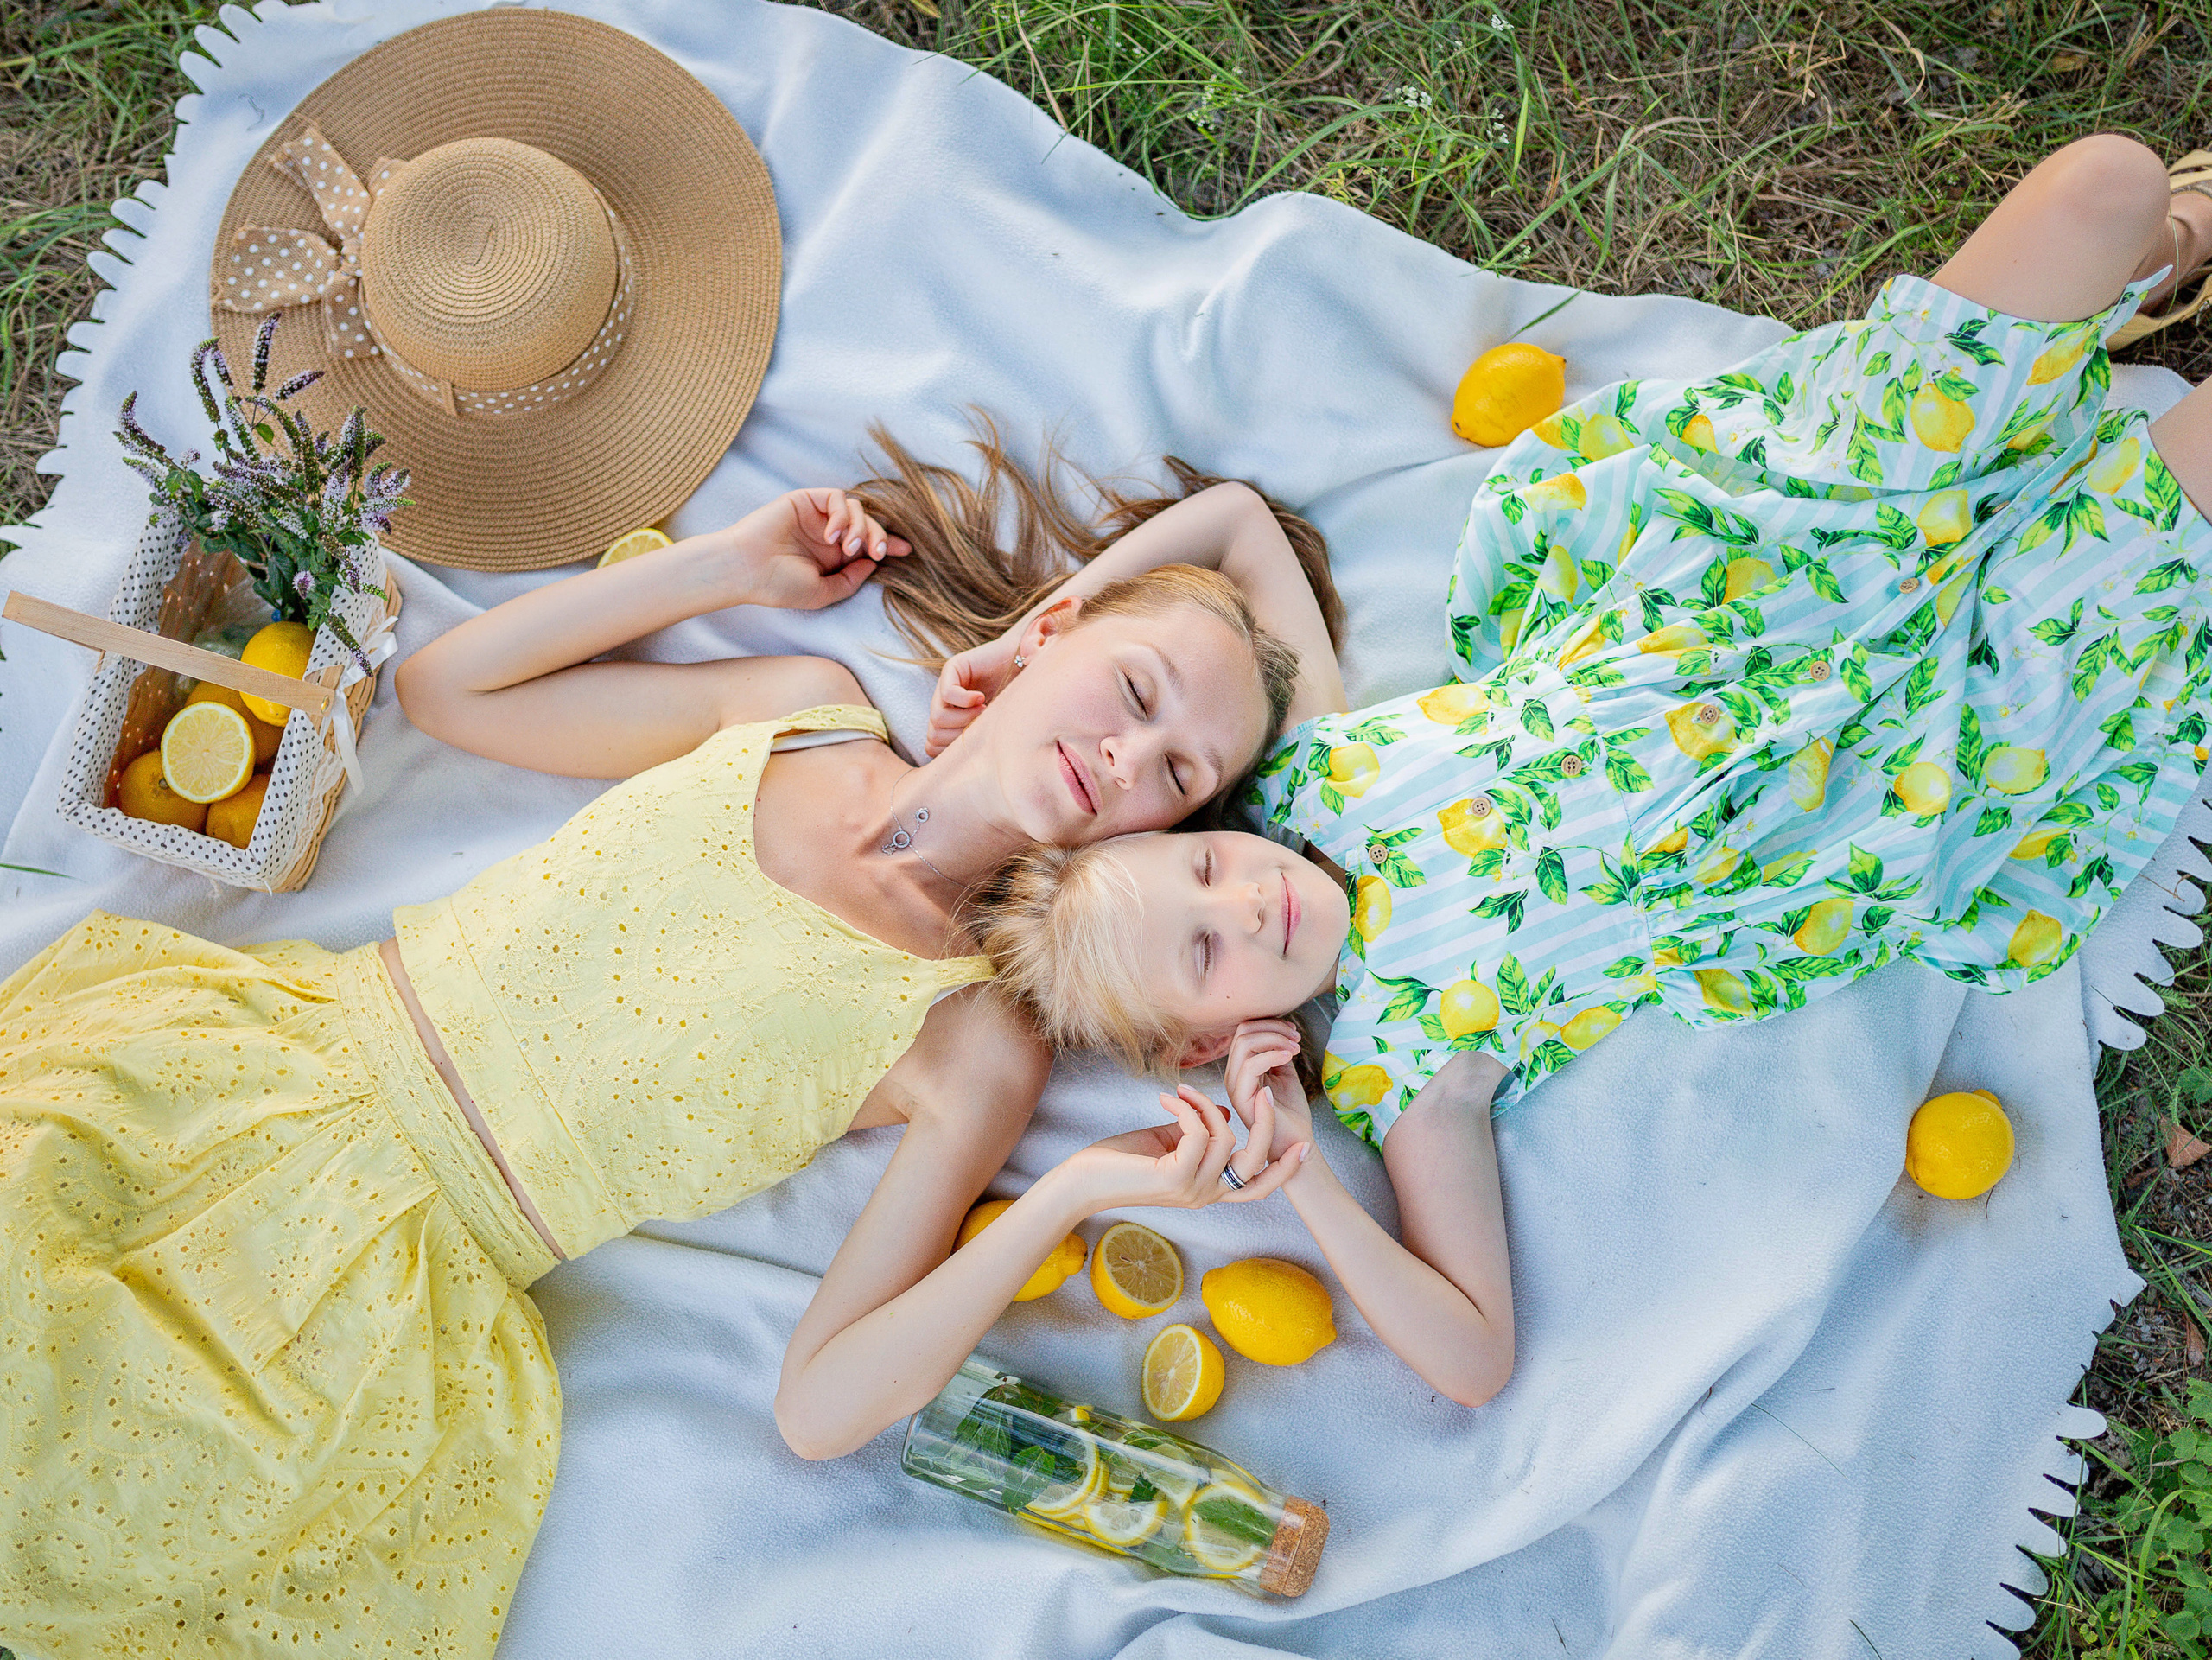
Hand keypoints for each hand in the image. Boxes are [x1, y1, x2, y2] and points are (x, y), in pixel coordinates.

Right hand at [722, 488, 910, 611]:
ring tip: (848, 546)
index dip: (888, 543)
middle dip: (880, 536)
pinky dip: (841, 514)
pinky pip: (836, 497)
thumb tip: (873, 565)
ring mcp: (816, 516)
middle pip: (868, 524)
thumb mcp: (823, 593)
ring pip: (856, 508)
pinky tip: (831, 534)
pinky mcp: (805, 500)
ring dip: (861, 526)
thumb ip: (850, 580)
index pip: (867, 544)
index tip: (905, 550)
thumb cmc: (778, 585)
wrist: (747, 570)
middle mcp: (826, 534)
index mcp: (832, 556)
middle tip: (878, 552)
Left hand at [924, 631, 1021, 757]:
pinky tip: (983, 698)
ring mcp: (945, 685)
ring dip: (965, 721)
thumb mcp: (998, 729)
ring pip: (937, 718)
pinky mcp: (953, 668)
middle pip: (933, 737)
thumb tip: (964, 777)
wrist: (1029, 662)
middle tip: (984, 727)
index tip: (978, 743)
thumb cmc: (1018, 700)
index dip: (953, 752)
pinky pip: (948, 694)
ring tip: (985, 712)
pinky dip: (967, 702)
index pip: (933, 747)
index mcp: (950, 720)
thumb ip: (980, 745)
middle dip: (960, 738)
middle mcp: (944, 704)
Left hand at [1059, 1085, 1304, 1212]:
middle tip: (1261, 1092)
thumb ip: (1200, 1132)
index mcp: (1208, 1188)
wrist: (1083, 1182)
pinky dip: (1187, 1109)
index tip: (1305, 1147)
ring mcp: (1192, 1190)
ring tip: (1177, 1092)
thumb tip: (1228, 1113)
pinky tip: (1166, 1101)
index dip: (1284, 1169)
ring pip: (1226, 1138)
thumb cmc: (1120, 1162)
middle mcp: (1206, 1194)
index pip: (1258, 1186)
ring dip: (1203, 1105)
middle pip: (1255, 1163)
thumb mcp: (1169, 1143)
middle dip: (1266, 1126)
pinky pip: (1199, 1133)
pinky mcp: (1175, 1179)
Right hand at [1223, 1018, 1314, 1166]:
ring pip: (1245, 1043)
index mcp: (1241, 1068)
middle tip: (1296, 1039)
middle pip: (1243, 1032)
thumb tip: (1280, 1031)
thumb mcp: (1285, 1073)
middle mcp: (1233, 1075)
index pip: (1245, 1031)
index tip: (1293, 1032)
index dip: (1270, 1024)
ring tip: (1295, 1048)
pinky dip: (1272, 1054)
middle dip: (1274, 1028)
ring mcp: (1235, 1086)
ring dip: (1275, 1039)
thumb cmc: (1291, 1112)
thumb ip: (1277, 1052)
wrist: (1296, 1142)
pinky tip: (1289, 1057)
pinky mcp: (1242, 1098)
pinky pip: (1251, 1065)